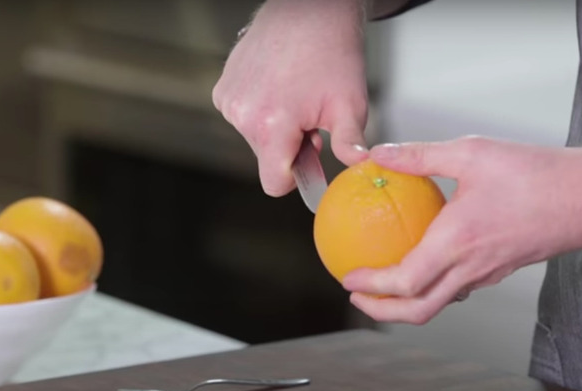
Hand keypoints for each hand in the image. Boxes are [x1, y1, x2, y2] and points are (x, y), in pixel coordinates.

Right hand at [212, 0, 369, 195]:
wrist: (309, 11)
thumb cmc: (331, 53)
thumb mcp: (350, 105)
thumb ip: (351, 146)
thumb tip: (358, 168)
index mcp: (272, 125)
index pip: (273, 183)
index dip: (296, 177)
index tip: (310, 160)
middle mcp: (243, 115)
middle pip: (266, 158)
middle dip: (289, 147)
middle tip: (310, 119)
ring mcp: (229, 100)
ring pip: (255, 138)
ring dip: (276, 128)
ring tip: (295, 97)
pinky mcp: (223, 89)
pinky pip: (243, 117)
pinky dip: (260, 110)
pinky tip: (279, 87)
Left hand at [342, 136, 581, 323]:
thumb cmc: (536, 173)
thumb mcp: (471, 152)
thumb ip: (419, 155)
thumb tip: (378, 153)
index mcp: (458, 242)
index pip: (404, 282)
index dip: (371, 286)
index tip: (347, 278)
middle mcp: (471, 267)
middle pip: (419, 310)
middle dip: (382, 312)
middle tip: (358, 298)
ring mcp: (488, 274)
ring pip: (440, 304)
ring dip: (407, 302)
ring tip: (385, 283)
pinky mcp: (501, 269)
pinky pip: (459, 288)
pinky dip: (433, 285)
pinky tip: (426, 259)